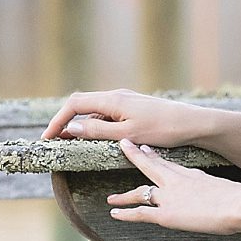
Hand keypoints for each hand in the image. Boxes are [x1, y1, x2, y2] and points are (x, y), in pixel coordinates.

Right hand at [42, 88, 206, 148]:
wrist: (192, 123)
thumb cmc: (162, 129)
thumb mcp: (126, 134)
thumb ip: (97, 130)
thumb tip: (71, 127)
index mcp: (112, 99)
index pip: (75, 104)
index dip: (58, 120)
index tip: (48, 138)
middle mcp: (117, 96)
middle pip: (81, 105)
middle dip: (65, 122)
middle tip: (54, 141)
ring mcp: (126, 101)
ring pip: (95, 111)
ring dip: (81, 126)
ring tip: (70, 144)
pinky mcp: (134, 108)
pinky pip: (107, 115)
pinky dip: (96, 126)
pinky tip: (95, 140)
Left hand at [106, 138, 240, 236]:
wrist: (238, 204)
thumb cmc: (239, 200)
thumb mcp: (225, 191)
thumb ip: (217, 195)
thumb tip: (224, 202)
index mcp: (191, 175)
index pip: (168, 163)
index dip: (154, 156)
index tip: (145, 147)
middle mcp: (176, 182)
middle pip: (150, 166)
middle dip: (135, 155)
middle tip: (124, 145)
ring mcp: (169, 197)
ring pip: (140, 193)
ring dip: (124, 196)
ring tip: (110, 198)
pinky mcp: (166, 214)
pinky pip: (140, 213)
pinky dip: (126, 213)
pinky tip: (115, 213)